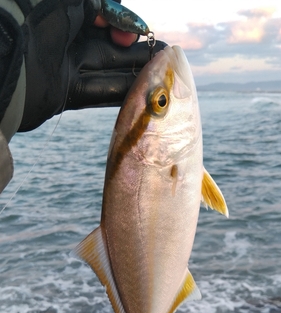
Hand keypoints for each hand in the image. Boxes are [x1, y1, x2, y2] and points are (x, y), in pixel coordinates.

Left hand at [19, 0, 165, 130]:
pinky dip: (121, 91)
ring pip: (106, 69)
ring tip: (164, 70)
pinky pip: (97, 92)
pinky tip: (144, 90)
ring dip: (135, 71)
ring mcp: (64, 68)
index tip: (141, 30)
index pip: (99, 14)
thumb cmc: (35, 22)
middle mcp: (64, 40)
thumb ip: (98, 4)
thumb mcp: (71, 1)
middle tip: (166, 52)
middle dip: (136, 48)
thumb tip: (117, 19)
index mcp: (62, 13)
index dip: (122, 22)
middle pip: (108, 44)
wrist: (7, 66)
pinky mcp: (64, 95)